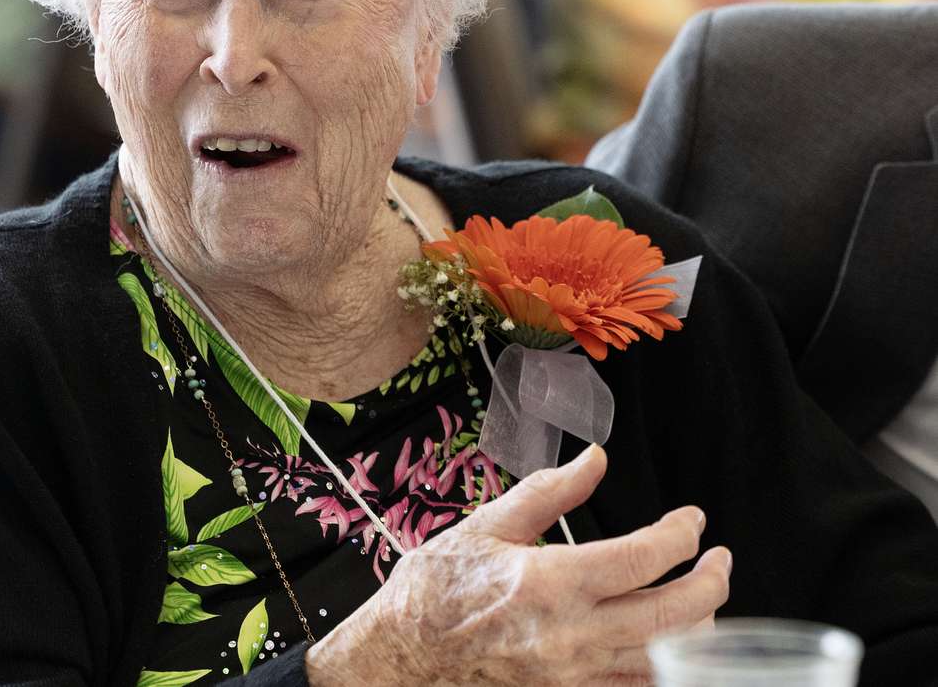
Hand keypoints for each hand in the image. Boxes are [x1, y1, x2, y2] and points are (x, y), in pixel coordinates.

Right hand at [306, 446, 730, 685]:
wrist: (404, 657)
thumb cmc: (437, 590)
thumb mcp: (488, 526)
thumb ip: (549, 491)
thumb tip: (594, 460)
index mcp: (551, 582)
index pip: (646, 558)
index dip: (682, 534)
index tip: (692, 519)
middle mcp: (572, 634)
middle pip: (676, 615)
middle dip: (712, 582)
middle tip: (719, 558)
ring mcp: (575, 676)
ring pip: (669, 660)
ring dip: (700, 627)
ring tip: (704, 596)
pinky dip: (669, 665)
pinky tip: (672, 642)